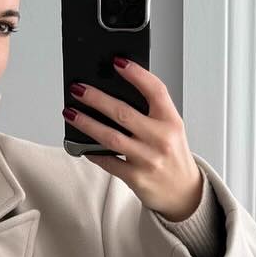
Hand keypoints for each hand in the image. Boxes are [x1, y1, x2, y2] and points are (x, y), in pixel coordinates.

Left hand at [64, 58, 205, 220]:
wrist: (184, 193)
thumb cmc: (173, 157)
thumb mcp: (171, 130)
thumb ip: (151, 113)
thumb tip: (115, 92)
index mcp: (171, 121)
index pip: (155, 90)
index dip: (136, 74)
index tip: (117, 62)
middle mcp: (161, 139)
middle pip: (123, 113)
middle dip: (97, 98)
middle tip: (79, 89)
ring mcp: (148, 159)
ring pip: (111, 137)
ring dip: (87, 123)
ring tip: (71, 113)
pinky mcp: (136, 178)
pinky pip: (109, 162)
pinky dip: (93, 152)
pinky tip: (82, 145)